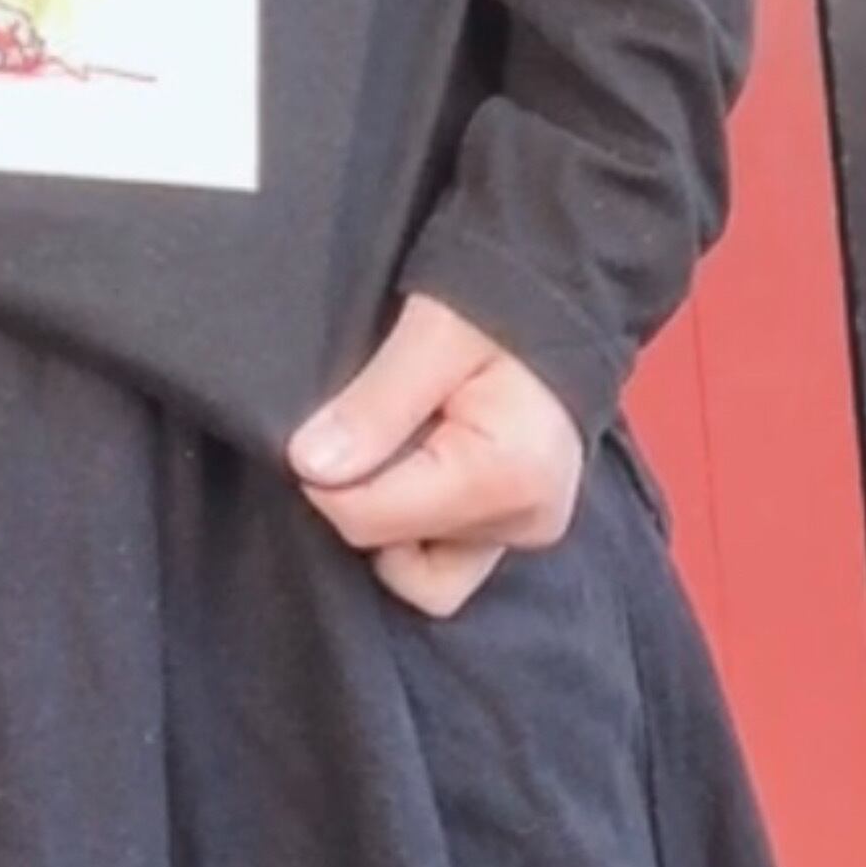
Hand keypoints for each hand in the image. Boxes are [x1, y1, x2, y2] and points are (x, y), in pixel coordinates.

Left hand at [286, 293, 587, 617]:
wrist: (555, 297)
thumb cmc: (497, 303)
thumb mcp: (431, 333)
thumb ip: (375, 405)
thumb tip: (310, 467)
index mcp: (509, 478)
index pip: (369, 520)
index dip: (326, 475)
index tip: (327, 421)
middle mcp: (526, 521)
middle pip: (389, 546)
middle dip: (361, 490)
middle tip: (371, 418)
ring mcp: (525, 533)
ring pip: (415, 568)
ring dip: (388, 514)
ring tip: (397, 438)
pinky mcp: (518, 530)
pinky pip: (444, 564)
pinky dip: (413, 528)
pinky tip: (411, 466)